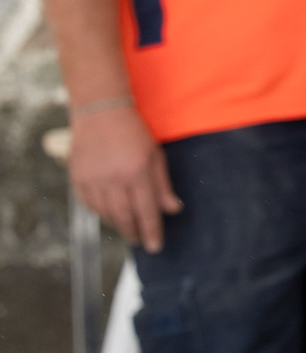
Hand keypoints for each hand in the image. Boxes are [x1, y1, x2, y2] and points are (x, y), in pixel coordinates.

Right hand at [70, 104, 180, 252]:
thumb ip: (162, 184)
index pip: (147, 210)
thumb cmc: (133, 131)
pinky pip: (90, 205)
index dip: (151, 231)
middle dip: (134, 232)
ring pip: (106, 214)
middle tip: (140, 241)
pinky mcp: (77, 180)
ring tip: (128, 228)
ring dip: (118, 225)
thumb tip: (172, 209)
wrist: (100, 113)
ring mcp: (92, 180)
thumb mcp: (155, 154)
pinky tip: (110, 214)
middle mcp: (113, 179)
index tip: (155, 247)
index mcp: (136, 171)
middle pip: (124, 217)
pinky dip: (102, 213)